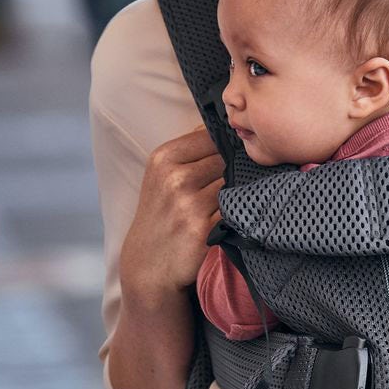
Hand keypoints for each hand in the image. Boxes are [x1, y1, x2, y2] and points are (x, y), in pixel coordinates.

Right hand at [120, 125, 224, 298]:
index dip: (226, 146)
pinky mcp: (204, 228)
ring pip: (233, 182)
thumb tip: (226, 125)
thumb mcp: (162, 175)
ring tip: (236, 198)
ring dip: (240, 189)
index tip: (231, 156)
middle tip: (235, 181)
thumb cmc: (161, 215)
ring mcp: (189, 204)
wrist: (149, 264)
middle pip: (226, 158)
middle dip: (234, 168)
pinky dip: (239, 210)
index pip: (212, 136)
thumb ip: (191, 150)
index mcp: (163, 158)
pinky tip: (235, 215)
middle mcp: (174, 178)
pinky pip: (235, 209)